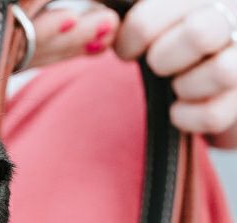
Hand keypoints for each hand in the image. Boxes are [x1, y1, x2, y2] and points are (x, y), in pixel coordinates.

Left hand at [116, 0, 236, 146]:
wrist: (209, 85)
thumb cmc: (170, 45)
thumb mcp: (148, 20)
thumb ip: (120, 9)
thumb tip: (94, 19)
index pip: (155, 14)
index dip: (131, 35)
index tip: (127, 49)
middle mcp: (233, 16)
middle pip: (201, 33)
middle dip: (163, 58)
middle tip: (157, 65)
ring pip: (221, 72)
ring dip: (184, 86)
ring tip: (177, 85)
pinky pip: (212, 113)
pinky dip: (186, 117)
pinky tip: (178, 110)